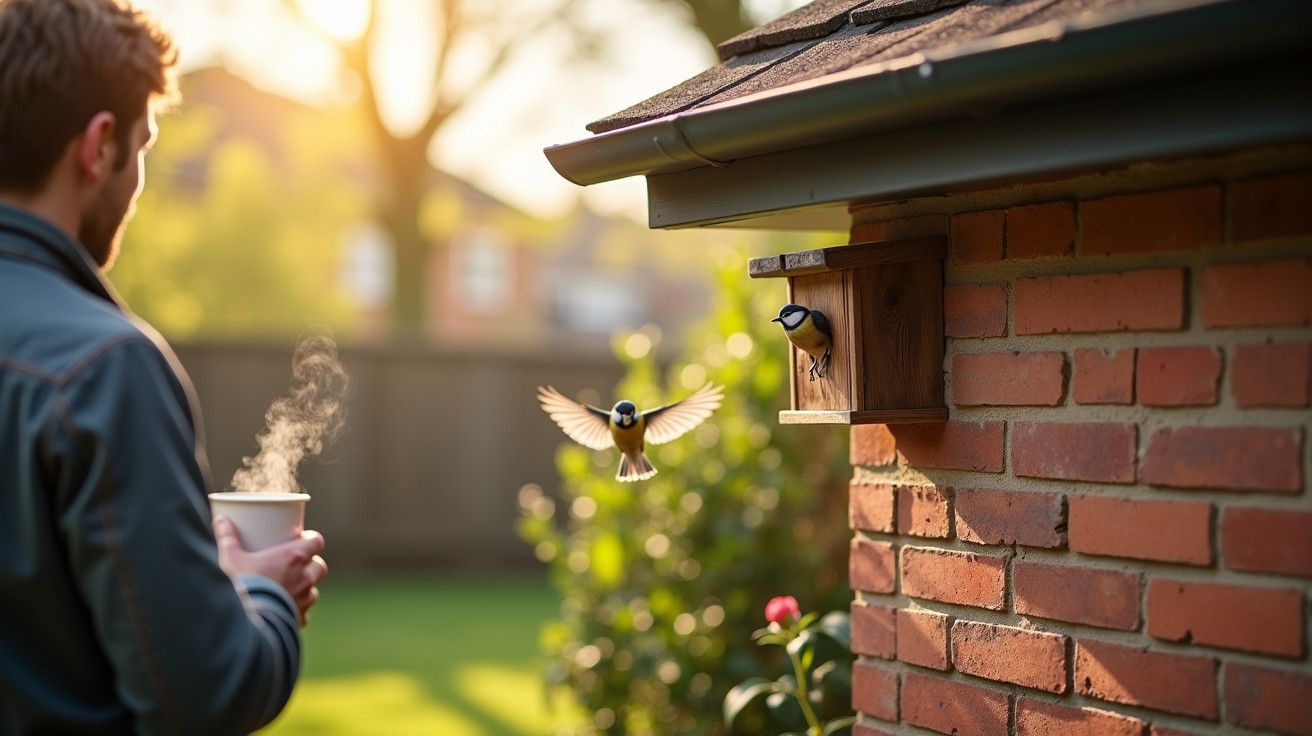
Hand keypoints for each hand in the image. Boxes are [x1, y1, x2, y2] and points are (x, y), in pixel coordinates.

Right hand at [213, 516, 327, 626]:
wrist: (242, 622)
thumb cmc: (239, 584)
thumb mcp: (230, 558)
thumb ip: (227, 537)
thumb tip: (220, 519)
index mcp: (293, 557)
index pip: (317, 542)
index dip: (312, 540)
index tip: (301, 540)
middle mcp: (304, 578)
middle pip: (320, 567)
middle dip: (311, 565)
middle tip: (295, 565)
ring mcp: (303, 600)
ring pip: (314, 591)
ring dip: (306, 588)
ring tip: (290, 588)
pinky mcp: (297, 619)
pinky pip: (304, 615)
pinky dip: (298, 612)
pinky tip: (286, 612)